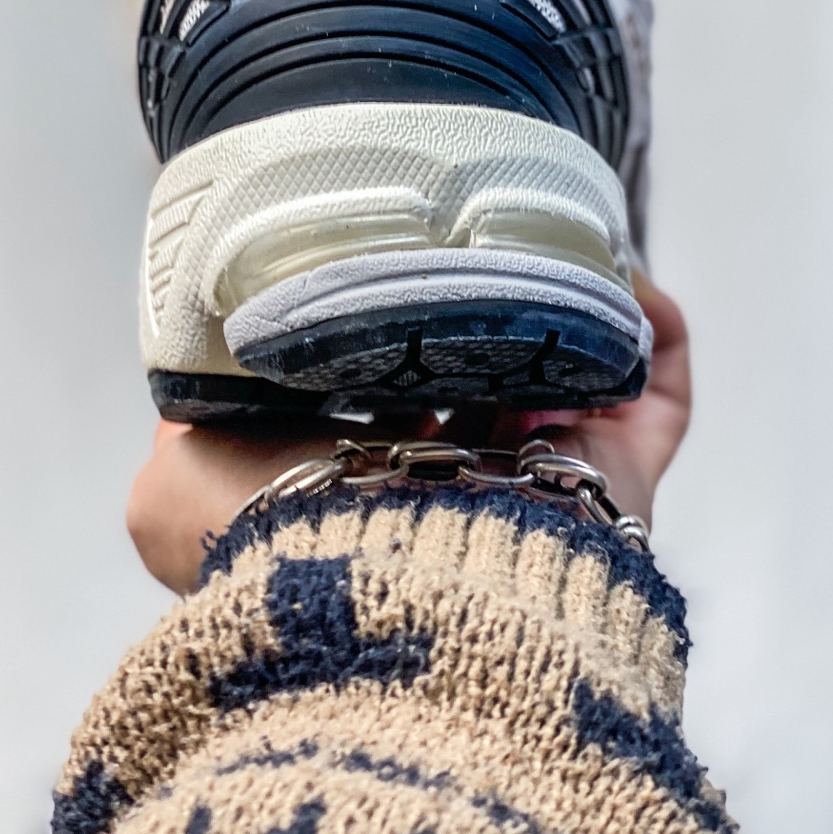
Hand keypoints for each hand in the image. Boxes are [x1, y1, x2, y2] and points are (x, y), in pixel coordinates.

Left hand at [127, 273, 690, 595]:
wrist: (387, 595)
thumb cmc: (278, 542)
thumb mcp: (175, 486)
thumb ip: (183, 423)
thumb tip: (190, 379)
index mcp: (366, 492)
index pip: (388, 404)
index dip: (389, 336)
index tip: (383, 270)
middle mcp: (461, 493)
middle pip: (492, 385)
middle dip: (488, 318)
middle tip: (479, 244)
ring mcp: (548, 490)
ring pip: (576, 382)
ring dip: (566, 310)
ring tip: (552, 238)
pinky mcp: (622, 483)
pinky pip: (657, 392)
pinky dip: (648, 327)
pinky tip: (618, 273)